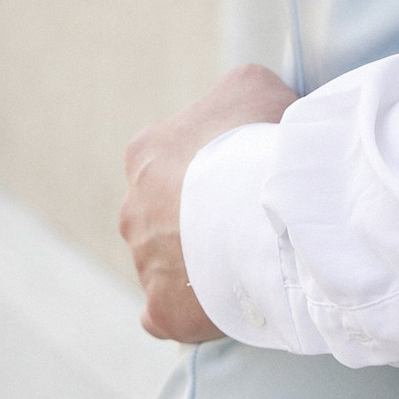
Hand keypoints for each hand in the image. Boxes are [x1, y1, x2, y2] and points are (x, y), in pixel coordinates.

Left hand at [121, 63, 293, 343]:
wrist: (265, 208)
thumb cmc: (259, 141)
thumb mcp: (253, 85)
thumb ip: (237, 93)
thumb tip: (243, 104)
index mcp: (146, 153)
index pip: (171, 159)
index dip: (213, 165)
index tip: (246, 173)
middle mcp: (133, 209)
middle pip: (165, 214)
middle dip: (200, 217)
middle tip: (249, 218)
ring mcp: (144, 263)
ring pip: (168, 263)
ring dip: (200, 262)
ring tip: (250, 258)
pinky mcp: (162, 310)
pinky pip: (166, 313)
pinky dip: (189, 310)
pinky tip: (222, 301)